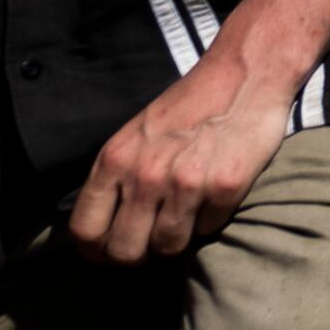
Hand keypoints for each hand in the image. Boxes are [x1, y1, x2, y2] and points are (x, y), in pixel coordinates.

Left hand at [70, 66, 293, 262]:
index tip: (109, 252)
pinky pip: (209, 229)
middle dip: (136, 256)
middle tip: (150, 245)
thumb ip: (117, 176)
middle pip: (124, 251)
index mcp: (115, 160)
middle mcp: (146, 175)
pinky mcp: (225, 188)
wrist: (244, 74)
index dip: (96, 251)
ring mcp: (186, 184)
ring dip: (176, 240)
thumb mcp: (135, 135)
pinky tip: (214, 195)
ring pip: (168, 248)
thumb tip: (103, 225)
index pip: (86, 230)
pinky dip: (211, 220)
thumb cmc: (188, 105)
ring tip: (185, 217)